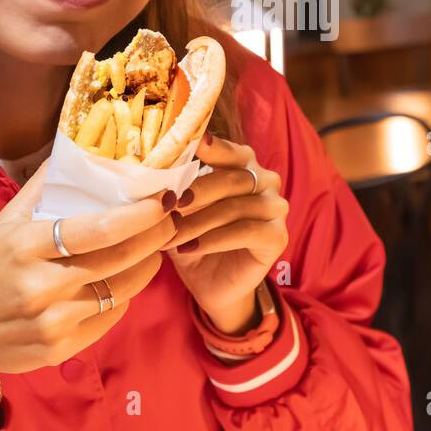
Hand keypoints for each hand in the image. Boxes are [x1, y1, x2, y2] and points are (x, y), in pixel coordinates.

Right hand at [0, 157, 175, 414]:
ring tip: (154, 247)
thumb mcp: (3, 223)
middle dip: (154, 237)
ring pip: (121, 290)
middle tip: (171, 219)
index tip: (163, 199)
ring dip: (147, 265)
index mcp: (24, 246)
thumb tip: (82, 149)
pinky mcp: (60, 348)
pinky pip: (109, 317)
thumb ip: (43, 187)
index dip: (138, 215)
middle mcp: (39, 285)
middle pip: (117, 259)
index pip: (96, 229)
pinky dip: (123, 296)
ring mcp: (51, 321)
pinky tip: (122, 280)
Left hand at [163, 133, 288, 333]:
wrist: (211, 285)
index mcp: (243, 165)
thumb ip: (177, 189)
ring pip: (234, 208)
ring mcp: (275, 208)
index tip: (193, 144)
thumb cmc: (195, 240)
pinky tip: (189, 248)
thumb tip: (154, 174)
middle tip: (168, 205)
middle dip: (195, 192)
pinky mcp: (277, 236)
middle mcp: (264, 181)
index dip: (213, 148)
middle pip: (231, 179)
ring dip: (197, 222)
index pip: (230, 150)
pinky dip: (213, 240)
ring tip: (170, 236)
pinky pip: (245, 232)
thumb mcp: (182, 212)